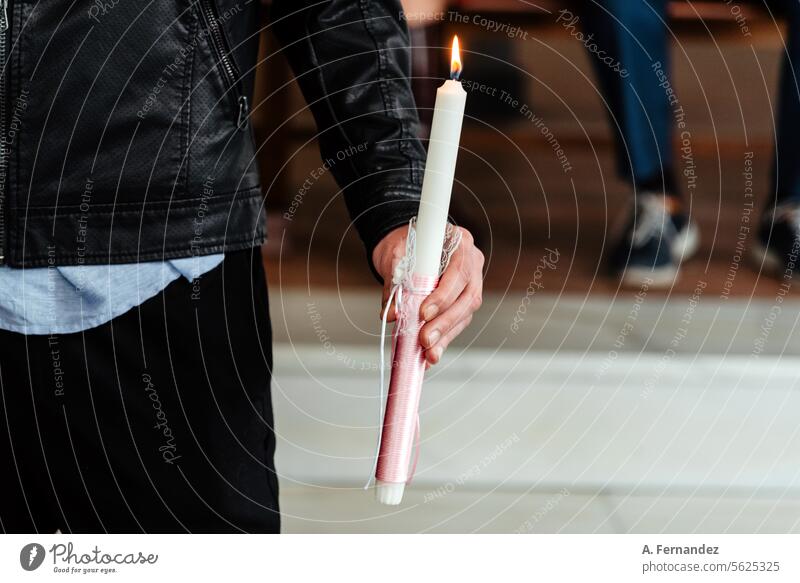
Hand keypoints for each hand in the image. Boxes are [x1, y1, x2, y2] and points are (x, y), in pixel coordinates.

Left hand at [372, 225, 483, 365]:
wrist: (404, 244)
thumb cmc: (403, 244)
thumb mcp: (395, 254)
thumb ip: (394, 282)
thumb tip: (393, 314)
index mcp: (459, 242)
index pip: (459, 271)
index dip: (444, 295)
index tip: (424, 313)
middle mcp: (471, 262)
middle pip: (467, 298)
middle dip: (445, 323)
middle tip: (425, 340)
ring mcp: (471, 283)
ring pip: (465, 314)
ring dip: (445, 336)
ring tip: (428, 354)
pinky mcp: (462, 301)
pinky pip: (458, 322)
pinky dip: (443, 339)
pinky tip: (431, 354)